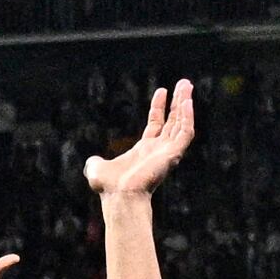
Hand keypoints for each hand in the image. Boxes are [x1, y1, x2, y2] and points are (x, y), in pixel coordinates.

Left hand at [83, 80, 195, 196]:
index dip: (159, 107)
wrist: (118, 195)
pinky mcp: (173, 155)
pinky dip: (188, 117)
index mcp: (144, 150)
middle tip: (184, 83)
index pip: (157, 124)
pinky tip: (187, 101)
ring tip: (187, 85)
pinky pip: (185, 133)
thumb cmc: (109, 187)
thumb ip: (95, 162)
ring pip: (182, 123)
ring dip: (185, 104)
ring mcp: (168, 152)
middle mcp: (159, 150)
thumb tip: (92, 162)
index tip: (162, 90)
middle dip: (179, 101)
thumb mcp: (97, 169)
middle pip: (173, 121)